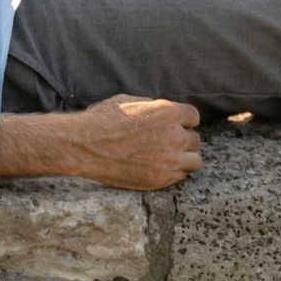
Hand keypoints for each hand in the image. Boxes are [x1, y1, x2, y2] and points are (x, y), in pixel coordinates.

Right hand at [68, 94, 203, 189]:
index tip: (176, 125)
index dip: (184, 121)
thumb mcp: (128, 101)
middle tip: (168, 143)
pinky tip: (158, 168)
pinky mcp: (161, 179)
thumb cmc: (102, 120)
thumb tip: (160, 111)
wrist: (85, 146)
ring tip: (170, 158)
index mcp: (167, 112)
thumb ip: (152, 107)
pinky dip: (173, 173)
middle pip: (196, 140)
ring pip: (195, 161)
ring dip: (184, 158)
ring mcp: (169, 159)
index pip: (194, 116)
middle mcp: (174, 135)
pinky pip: (180, 176)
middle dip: (183, 140)